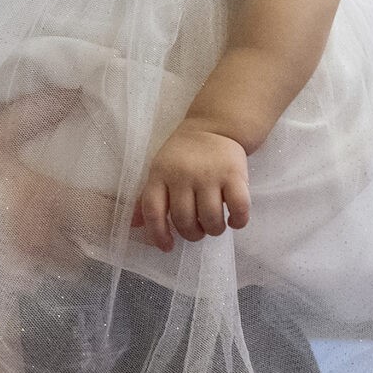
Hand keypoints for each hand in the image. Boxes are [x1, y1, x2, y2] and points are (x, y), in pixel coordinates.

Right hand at [0, 92, 117, 269]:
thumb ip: (33, 114)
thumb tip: (75, 92)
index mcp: (44, 201)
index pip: (105, 218)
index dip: (119, 215)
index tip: (123, 207)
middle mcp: (39, 241)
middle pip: (86, 255)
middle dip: (87, 243)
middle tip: (79, 223)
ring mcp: (17, 267)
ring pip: (57, 272)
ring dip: (59, 259)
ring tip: (46, 237)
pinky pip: (28, 281)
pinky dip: (29, 270)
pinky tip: (14, 251)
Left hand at [132, 122, 252, 251]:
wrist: (214, 126)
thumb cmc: (183, 155)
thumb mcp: (160, 170)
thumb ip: (148, 198)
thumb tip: (133, 225)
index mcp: (160, 174)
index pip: (153, 210)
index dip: (158, 234)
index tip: (168, 246)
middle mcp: (183, 175)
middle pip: (184, 219)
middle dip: (192, 234)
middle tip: (198, 231)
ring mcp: (210, 175)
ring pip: (211, 218)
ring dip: (214, 230)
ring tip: (214, 226)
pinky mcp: (234, 174)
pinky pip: (238, 207)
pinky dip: (238, 221)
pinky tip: (234, 220)